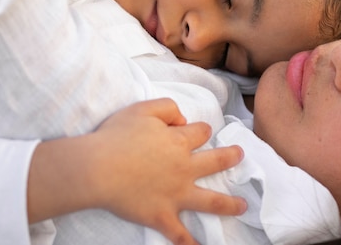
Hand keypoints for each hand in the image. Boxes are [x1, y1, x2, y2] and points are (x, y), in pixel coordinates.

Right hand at [82, 99, 245, 244]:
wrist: (98, 169)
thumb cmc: (116, 137)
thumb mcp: (143, 109)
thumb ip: (168, 108)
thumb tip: (183, 120)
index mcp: (179, 142)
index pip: (201, 132)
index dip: (200, 130)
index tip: (196, 130)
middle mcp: (184, 168)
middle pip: (216, 161)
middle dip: (230, 157)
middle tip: (240, 155)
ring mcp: (175, 194)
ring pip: (211, 200)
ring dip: (229, 204)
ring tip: (242, 206)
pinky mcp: (162, 216)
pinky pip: (180, 234)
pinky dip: (191, 244)